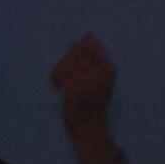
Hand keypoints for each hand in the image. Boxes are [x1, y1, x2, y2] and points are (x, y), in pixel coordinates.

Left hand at [49, 33, 119, 163]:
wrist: (88, 128)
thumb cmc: (90, 102)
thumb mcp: (97, 78)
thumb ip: (93, 57)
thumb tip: (88, 34)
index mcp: (109, 70)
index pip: (90, 45)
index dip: (76, 49)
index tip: (72, 60)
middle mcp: (102, 76)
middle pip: (75, 51)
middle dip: (64, 59)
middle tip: (61, 73)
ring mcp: (90, 83)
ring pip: (66, 61)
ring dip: (57, 70)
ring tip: (58, 81)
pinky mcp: (76, 91)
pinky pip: (60, 72)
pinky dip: (54, 78)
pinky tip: (56, 87)